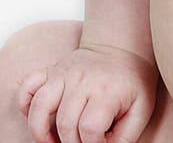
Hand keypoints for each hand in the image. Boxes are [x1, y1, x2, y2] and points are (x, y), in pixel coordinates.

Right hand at [16, 45, 157, 142]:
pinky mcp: (52, 70)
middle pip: (65, 123)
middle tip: (82, 141)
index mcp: (106, 90)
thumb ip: (126, 136)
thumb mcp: (141, 107)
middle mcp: (82, 80)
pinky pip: (28, 85)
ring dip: (41, 131)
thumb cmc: (133, 80)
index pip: (89, 128)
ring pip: (40, 107)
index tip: (100, 141)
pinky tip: (38, 118)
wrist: (123, 45)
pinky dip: (25, 104)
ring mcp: (64, 73)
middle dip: (72, 142)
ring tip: (52, 141)